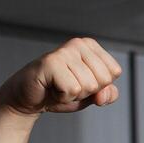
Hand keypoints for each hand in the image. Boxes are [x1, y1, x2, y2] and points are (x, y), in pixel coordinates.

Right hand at [0, 37, 122, 113]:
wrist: (29, 99)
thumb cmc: (60, 92)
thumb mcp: (90, 95)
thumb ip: (107, 94)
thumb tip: (103, 95)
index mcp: (91, 46)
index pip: (114, 72)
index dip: (98, 87)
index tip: (79, 83)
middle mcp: (79, 43)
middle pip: (103, 80)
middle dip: (86, 92)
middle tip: (67, 86)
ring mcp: (65, 51)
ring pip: (88, 86)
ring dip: (73, 95)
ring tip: (58, 86)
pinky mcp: (51, 62)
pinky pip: (72, 90)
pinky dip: (63, 97)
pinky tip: (51, 88)